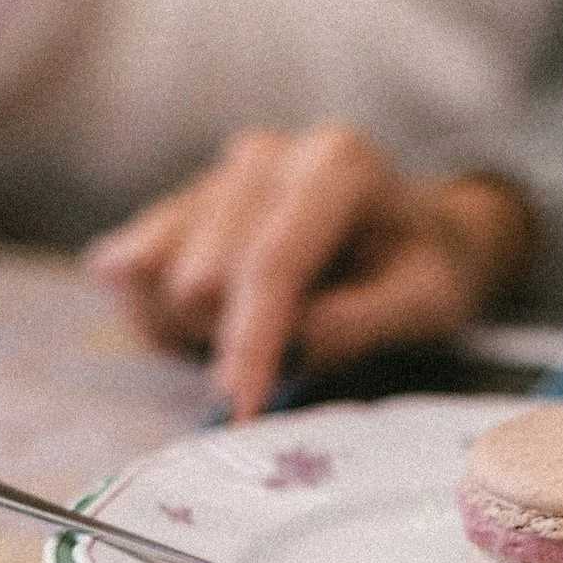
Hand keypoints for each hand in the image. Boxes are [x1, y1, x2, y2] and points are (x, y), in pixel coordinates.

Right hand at [87, 124, 535, 420]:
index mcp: (337, 165)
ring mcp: (219, 176)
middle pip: (205, 272)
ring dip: (191, 330)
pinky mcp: (186, 204)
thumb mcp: (427, 304)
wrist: (416, 235)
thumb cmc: (425, 270)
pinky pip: (135, 270)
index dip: (250, 340)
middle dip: (228, 340)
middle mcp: (268, 157)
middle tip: (276, 374)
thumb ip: (361, 324)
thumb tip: (289, 347)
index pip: (271, 263)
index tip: (241, 405)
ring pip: (158, 271)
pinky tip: (206, 330)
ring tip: (250, 345)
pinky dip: (160, 315)